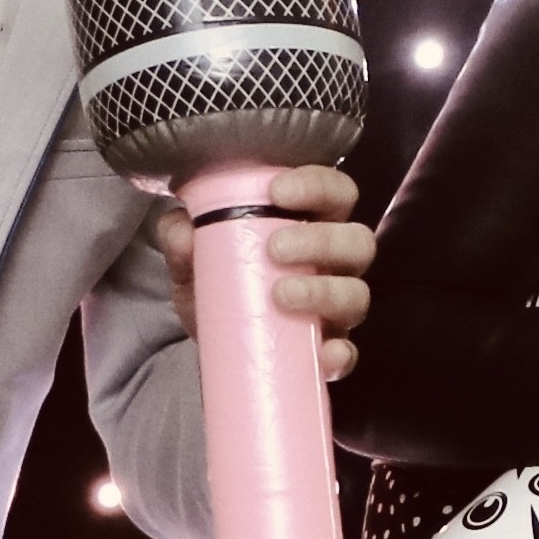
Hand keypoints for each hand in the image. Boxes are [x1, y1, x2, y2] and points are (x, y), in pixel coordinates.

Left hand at [146, 159, 376, 382]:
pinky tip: (325, 353)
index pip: (335, 192)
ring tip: (280, 295)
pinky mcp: (328, 350)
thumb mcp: (192, 257)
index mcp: (311, 224)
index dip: (317, 185)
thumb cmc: (218, 284)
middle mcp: (334, 263)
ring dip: (324, 291)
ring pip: (357, 293)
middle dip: (320, 241)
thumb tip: (183, 230)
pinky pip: (348, 353)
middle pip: (358, 241)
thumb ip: (181, 237)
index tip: (277, 191)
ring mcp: (336, 308)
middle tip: (275, 248)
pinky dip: (340, 353)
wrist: (213, 344)